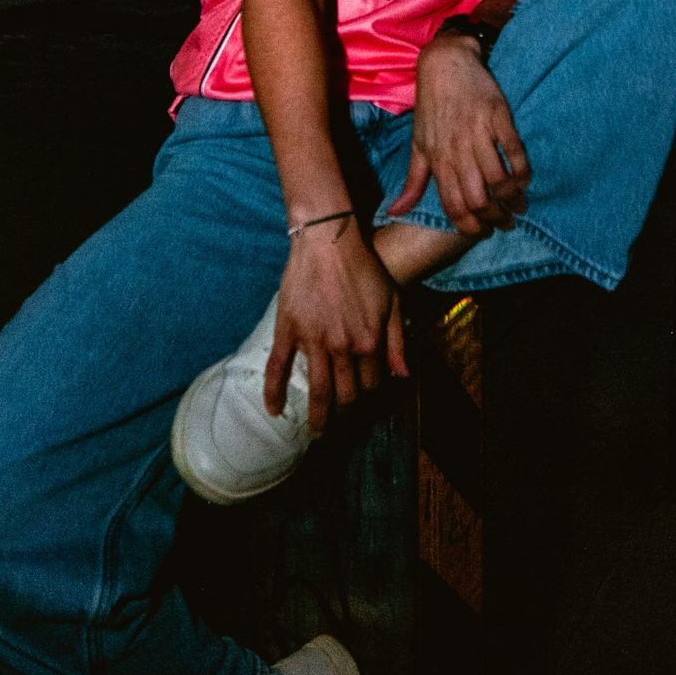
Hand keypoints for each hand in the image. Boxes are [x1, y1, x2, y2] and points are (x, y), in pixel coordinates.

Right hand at [267, 215, 408, 433]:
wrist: (329, 242)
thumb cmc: (363, 268)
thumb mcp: (392, 302)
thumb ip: (397, 341)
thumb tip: (401, 376)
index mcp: (369, 342)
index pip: (371, 383)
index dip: (369, 391)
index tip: (362, 393)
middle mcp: (343, 348)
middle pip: (346, 393)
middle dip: (345, 410)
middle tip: (339, 418)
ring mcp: (314, 341)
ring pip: (317, 389)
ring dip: (318, 417)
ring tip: (317, 431)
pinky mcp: (289, 331)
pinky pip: (278, 367)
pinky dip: (274, 392)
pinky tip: (274, 410)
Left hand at [388, 39, 529, 237]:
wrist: (445, 64)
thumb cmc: (431, 107)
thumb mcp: (418, 144)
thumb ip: (412, 181)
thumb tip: (395, 212)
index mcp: (437, 160)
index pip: (453, 205)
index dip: (469, 226)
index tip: (481, 233)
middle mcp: (457, 149)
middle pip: (478, 198)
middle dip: (495, 218)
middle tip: (506, 223)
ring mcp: (479, 132)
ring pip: (498, 179)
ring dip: (512, 199)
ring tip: (518, 206)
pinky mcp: (498, 116)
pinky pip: (514, 151)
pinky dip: (522, 171)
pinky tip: (524, 180)